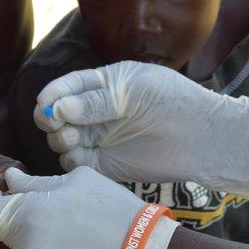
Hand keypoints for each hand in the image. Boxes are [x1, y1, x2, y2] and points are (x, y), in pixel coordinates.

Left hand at [0, 166, 178, 248]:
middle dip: (6, 214)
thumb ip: (34, 184)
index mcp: (24, 213)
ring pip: (20, 241)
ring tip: (72, 220)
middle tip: (36, 203)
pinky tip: (73, 235)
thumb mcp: (73, 183)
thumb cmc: (111, 210)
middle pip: (0, 225)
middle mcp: (23, 244)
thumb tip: (9, 180)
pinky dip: (46, 244)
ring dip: (32, 229)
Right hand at [35, 61, 248, 204]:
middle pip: (57, 115)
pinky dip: (70, 161)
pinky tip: (80, 157)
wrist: (204, 137)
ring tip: (73, 140)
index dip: (51, 95)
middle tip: (56, 125)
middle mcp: (96, 111)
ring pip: (62, 139)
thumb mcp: (132, 89)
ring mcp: (100, 138)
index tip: (43, 104)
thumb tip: (57, 109)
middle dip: (50, 119)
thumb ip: (94, 100)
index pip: (66, 87)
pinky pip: (76, 163)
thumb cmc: (173, 101)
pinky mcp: (106, 164)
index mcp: (103, 84)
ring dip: (60, 139)